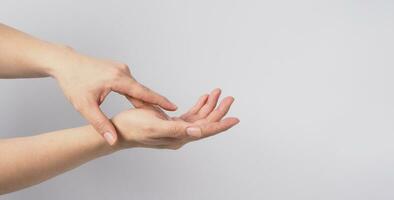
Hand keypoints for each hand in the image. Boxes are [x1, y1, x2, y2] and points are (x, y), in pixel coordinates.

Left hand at [50, 48, 176, 144]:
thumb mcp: (84, 106)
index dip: (159, 101)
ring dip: (145, 100)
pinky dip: (137, 94)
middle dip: (155, 104)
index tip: (173, 107)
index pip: (143, 93)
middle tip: (169, 116)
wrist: (64, 62)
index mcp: (117, 79)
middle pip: (143, 91)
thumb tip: (112, 140)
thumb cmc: (72, 82)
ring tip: (156, 114)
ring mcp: (121, 69)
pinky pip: (132, 84)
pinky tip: (140, 103)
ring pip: (137, 88)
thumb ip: (100, 124)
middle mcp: (122, 71)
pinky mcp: (118, 69)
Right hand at [112, 88, 238, 149]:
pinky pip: (190, 115)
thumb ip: (177, 129)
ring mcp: (177, 129)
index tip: (235, 119)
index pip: (206, 131)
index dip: (221, 125)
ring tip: (218, 92)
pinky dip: (198, 105)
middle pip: (206, 123)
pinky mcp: (171, 123)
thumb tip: (198, 132)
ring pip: (199, 118)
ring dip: (209, 105)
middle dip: (219, 110)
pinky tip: (204, 98)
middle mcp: (181, 135)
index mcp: (179, 137)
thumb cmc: (134, 128)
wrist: (120, 129)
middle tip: (229, 98)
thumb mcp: (155, 126)